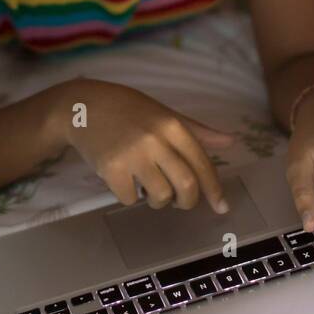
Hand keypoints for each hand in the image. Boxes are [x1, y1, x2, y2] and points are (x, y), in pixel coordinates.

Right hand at [55, 78, 232, 212]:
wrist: (82, 106)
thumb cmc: (128, 109)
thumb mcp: (164, 113)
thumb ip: (197, 130)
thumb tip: (231, 141)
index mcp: (172, 125)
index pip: (202, 163)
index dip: (214, 189)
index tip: (221, 207)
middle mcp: (156, 139)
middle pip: (186, 185)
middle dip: (188, 201)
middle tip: (181, 202)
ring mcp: (133, 155)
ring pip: (160, 196)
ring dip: (158, 201)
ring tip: (148, 187)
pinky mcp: (111, 169)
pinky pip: (130, 199)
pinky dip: (130, 197)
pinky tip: (125, 181)